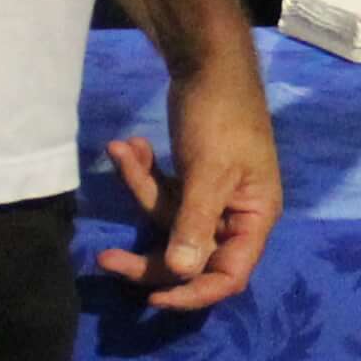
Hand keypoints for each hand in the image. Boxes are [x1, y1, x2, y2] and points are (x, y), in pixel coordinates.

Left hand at [100, 45, 283, 311]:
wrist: (208, 60)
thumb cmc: (221, 116)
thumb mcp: (209, 171)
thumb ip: (195, 224)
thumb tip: (181, 274)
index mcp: (254, 218)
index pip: (229, 276)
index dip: (193, 293)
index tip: (153, 300)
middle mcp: (235, 215)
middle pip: (190, 258)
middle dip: (148, 255)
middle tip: (105, 260)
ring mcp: (210, 197)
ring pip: (168, 221)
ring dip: (142, 189)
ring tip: (124, 149)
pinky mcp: (189, 179)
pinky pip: (162, 193)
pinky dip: (143, 174)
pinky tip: (127, 146)